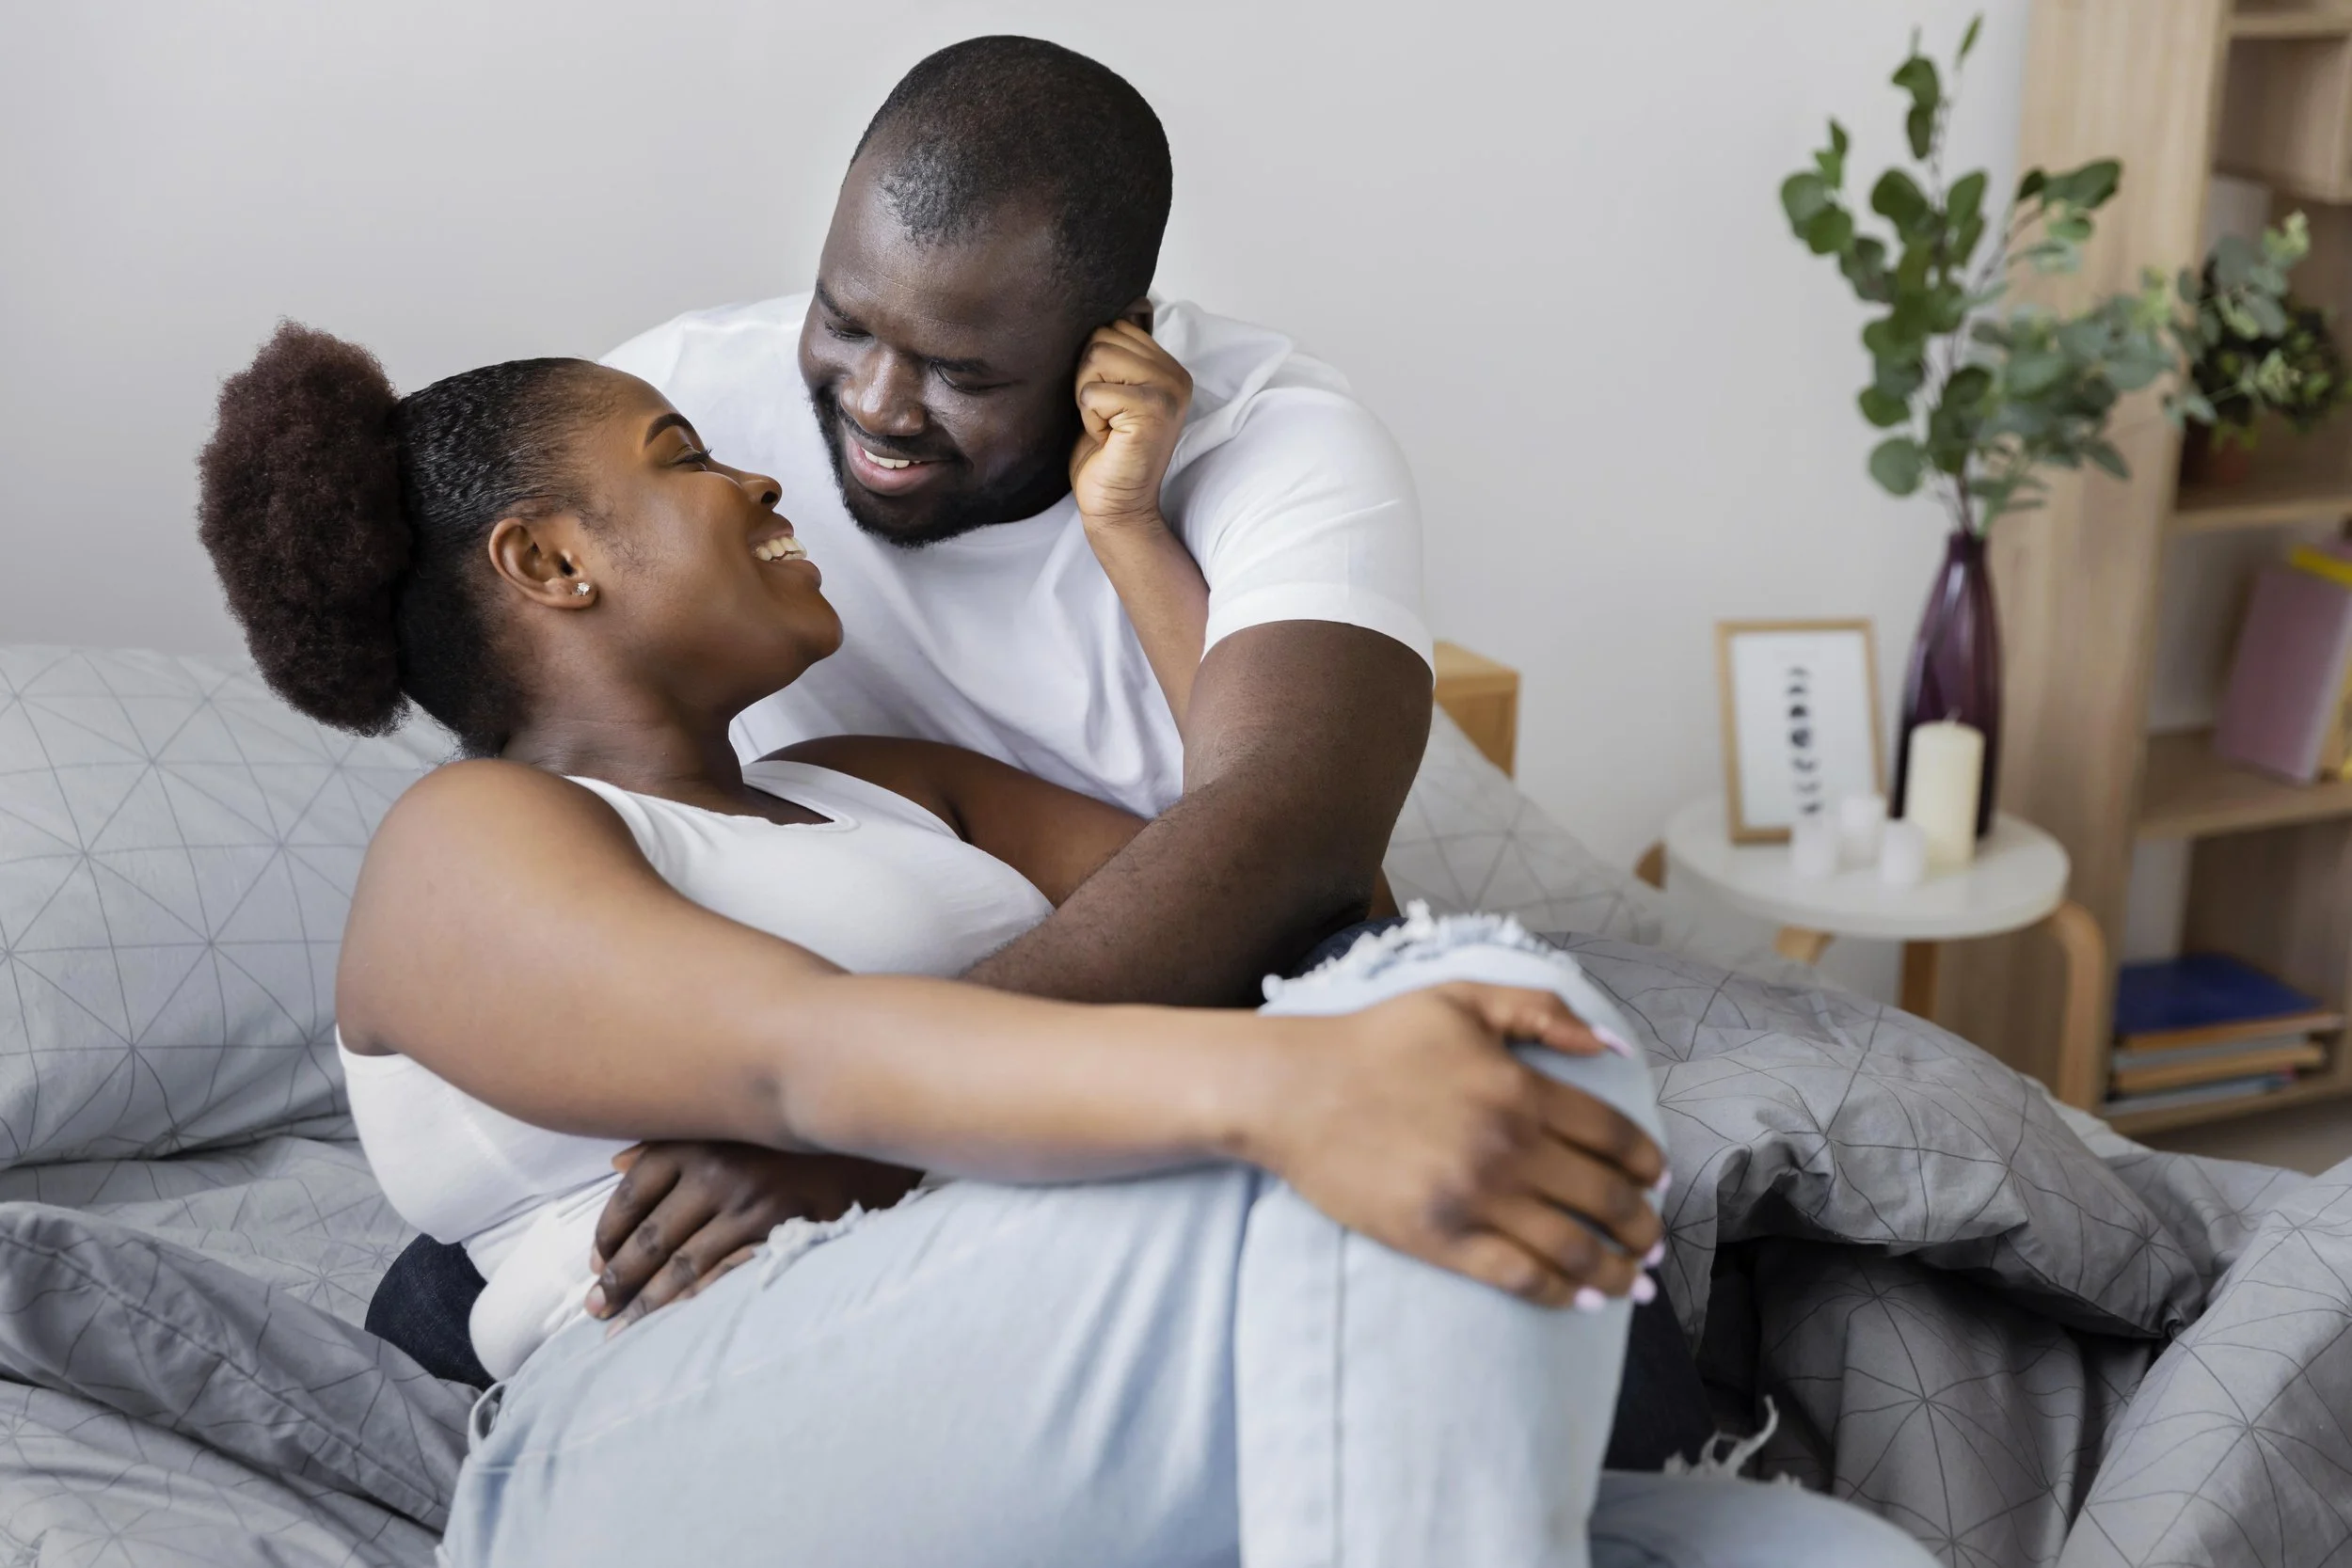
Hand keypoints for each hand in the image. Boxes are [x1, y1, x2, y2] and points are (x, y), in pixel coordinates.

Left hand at [586, 1143, 921, 1330]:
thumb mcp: (726, 1122)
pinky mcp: (779, 1229)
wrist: (865, 1132)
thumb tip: (614, 1164)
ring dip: (645, 1302)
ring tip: (620, 1327)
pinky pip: (723, 1275)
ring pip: (680, 1266)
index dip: (606, 1237)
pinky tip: (674, 1322)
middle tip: (595, 1309)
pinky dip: (693, 1301)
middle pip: (648, 1237)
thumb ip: (672, 1141)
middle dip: (617, 1280)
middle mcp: (715, 1170)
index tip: (594, 1265)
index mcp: (694, 1142)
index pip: (631, 1195)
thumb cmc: (788, 1130)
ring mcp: (749, 1203)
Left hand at [1069, 318, 1192, 533]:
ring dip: (1088, 397)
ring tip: (1107, 425)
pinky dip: (1089, 418)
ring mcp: (1168, 391)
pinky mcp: (1152, 410)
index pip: (1114, 327)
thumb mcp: (1111, 392)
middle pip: (1102, 337)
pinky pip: (1093, 392)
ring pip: (1096, 357)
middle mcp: (1176, 375)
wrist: (1116, 505)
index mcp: (1168, 367)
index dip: (1095, 367)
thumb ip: (1116, 356)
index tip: (1111, 404)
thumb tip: (1109, 310)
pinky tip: (1108, 439)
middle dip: (1089, 378)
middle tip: (1107, 417)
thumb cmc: (1106, 453)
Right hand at [1255, 984, 1666, 1306]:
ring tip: (1635, 1280)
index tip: (1656, 1181)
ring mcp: (1475, 1197)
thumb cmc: (1376, 1040)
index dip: (1647, 1164)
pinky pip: (1521, 1277)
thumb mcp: (1461, 999)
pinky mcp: (1440, 1238)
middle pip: (1606, 1198)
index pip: (1614, 1135)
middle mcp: (1508, 1145)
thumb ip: (1542, 1011)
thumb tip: (1612, 1044)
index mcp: (1520, 1087)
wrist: (1293, 1089)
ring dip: (1619, 1270)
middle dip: (1642, 1225)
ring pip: (1574, 1247)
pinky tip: (1584, 1298)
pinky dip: (1564, 1293)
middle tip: (1653, 1239)